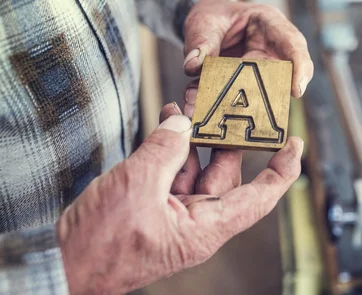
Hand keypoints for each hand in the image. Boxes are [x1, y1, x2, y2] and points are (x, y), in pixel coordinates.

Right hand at [56, 105, 302, 294]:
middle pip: (225, 172)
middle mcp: (197, 221)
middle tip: (225, 101)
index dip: (281, 171)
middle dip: (225, 135)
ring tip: (189, 104)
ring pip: (197, 167)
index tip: (294, 144)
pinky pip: (173, 171)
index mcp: (206, 228)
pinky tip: (169, 121)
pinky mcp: (156, 205)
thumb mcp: (136, 186)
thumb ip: (165, 150)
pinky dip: (172, 147)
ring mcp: (176, 212)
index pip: (258, 198)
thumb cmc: (100, 243)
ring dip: (194, 136)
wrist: (63, 263)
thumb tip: (183, 125)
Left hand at [181, 0, 313, 116]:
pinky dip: (212, 104)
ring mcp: (256, 71)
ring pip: (253, 93)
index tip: (296, 91)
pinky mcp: (241, 87)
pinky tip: (195, 104)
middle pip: (279, 76)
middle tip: (249, 111)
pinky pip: (231, 99)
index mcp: (269, 24)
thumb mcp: (205, 20)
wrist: (205, 24)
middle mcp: (269, 51)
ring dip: (231, 103)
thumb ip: (201, 41)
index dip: (300, 67)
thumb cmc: (214, 15)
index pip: (293, 43)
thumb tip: (194, 65)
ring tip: (205, 108)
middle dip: (264, 95)